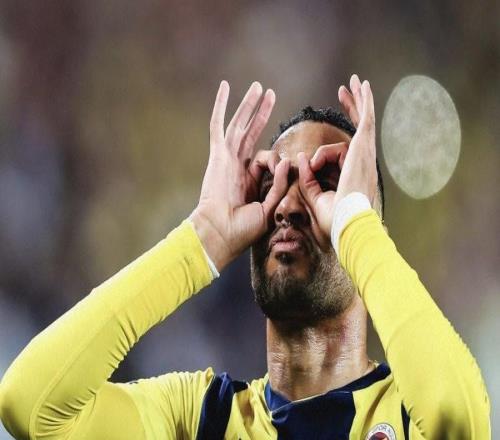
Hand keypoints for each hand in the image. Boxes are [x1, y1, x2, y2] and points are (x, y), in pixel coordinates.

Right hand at [191, 81, 289, 270]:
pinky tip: (225, 86)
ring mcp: (226, 158)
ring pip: (239, 124)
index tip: (282, 170)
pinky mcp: (218, 155)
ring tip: (258, 87)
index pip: (266, 158)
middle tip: (270, 94)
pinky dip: (221, 105)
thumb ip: (278, 184)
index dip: (277, 162)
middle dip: (261, 113)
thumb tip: (286, 160)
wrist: (220, 233)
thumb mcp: (269, 207)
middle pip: (251, 132)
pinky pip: (218, 125)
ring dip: (248, 105)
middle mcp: (237, 166)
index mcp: (249, 180)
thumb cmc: (242, 229)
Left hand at [297, 74, 377, 236]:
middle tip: (346, 89)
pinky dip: (365, 102)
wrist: (348, 223)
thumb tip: (300, 160)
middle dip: (354, 107)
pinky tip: (361, 85)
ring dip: (358, 100)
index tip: (323, 141)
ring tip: (353, 82)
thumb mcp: (316, 197)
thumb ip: (308, 179)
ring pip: (362, 122)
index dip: (335, 140)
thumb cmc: (336, 219)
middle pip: (360, 128)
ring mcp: (365, 155)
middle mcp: (363, 162)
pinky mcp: (362, 149)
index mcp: (354, 174)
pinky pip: (365, 120)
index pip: (347, 148)